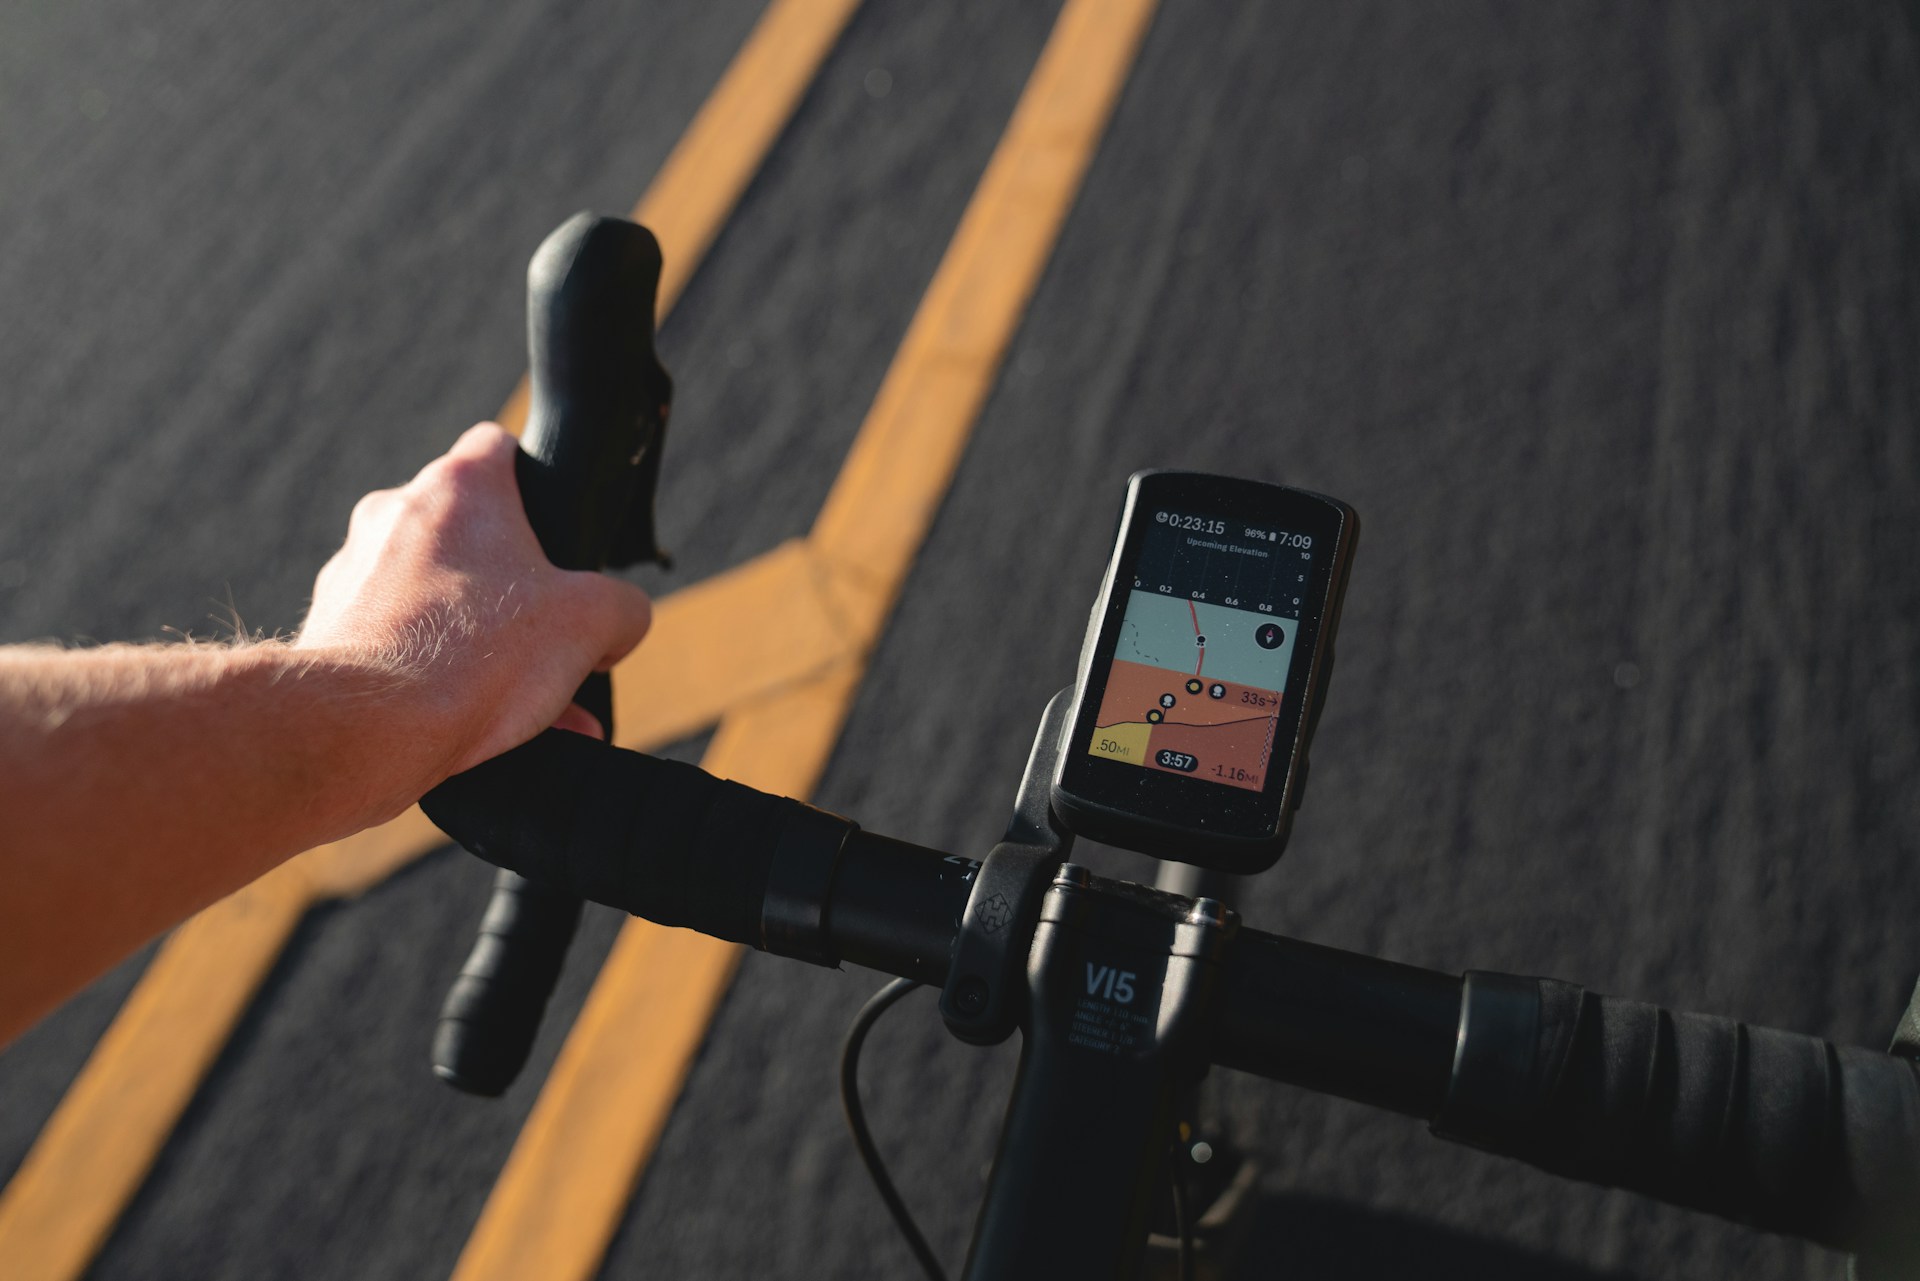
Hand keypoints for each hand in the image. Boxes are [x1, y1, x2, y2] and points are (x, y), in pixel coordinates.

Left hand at [296, 423, 649, 783]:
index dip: (535, 481)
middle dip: (515, 590)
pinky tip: (477, 732)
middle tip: (552, 642)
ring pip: (434, 596)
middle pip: (470, 534)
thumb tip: (619, 623)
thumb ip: (623, 608)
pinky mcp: (328, 629)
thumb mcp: (592, 622)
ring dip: (482, 643)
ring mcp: (352, 570)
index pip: (499, 446)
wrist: (368, 726)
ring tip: (527, 710)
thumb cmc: (476, 654)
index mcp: (459, 487)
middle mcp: (394, 513)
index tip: (555, 531)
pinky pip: (399, 644)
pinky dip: (437, 678)